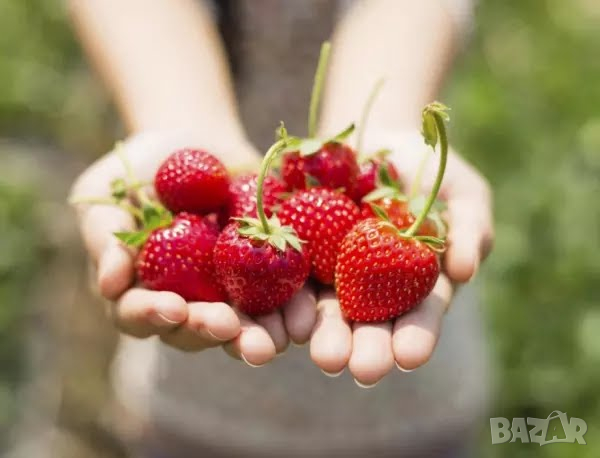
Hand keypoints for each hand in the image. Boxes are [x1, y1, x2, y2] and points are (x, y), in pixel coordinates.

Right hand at [70, 130, 317, 364]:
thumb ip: (107, 240)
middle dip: (212, 331)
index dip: (154, 315)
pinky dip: (294, 308)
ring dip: (257, 336)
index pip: (141, 315)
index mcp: (144, 291)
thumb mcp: (109, 197)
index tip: (173, 306)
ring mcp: (230, 291)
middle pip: (196, 329)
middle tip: (227, 328)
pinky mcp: (267, 274)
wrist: (196, 143)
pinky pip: (283, 295)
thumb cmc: (140, 172)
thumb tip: (109, 285)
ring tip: (273, 340)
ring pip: (243, 325)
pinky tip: (306, 316)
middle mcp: (189, 301)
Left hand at [310, 131, 493, 385]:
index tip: (409, 356)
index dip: (416, 337)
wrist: (376, 140)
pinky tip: (291, 320)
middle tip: (364, 370)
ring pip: (328, 311)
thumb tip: (465, 272)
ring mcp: (334, 273)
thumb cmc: (429, 171)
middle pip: (370, 324)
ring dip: (327, 336)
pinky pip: (293, 277)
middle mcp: (373, 289)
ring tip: (326, 358)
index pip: (418, 316)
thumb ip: (469, 230)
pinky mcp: (301, 252)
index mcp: (415, 285)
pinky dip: (291, 299)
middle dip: (368, 349)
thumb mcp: (462, 194)